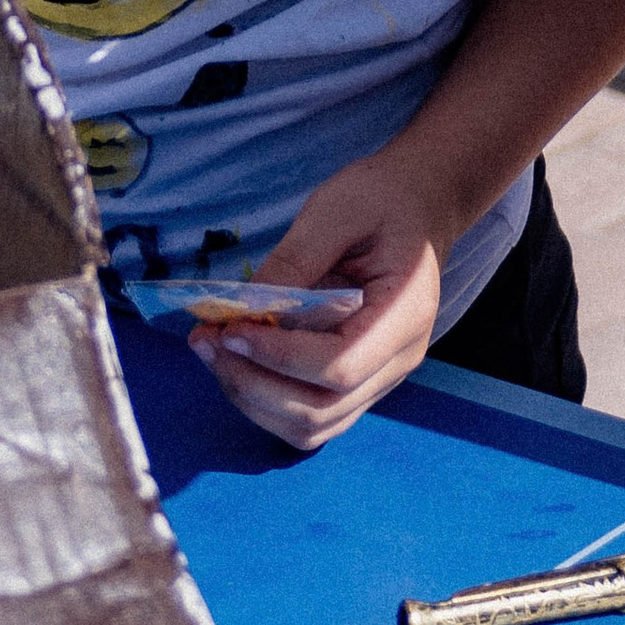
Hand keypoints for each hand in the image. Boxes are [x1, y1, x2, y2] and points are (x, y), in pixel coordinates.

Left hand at [188, 153, 455, 451]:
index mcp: (405, 314)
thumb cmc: (381, 199)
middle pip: (321, 409)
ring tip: (213, 351)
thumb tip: (244, 309)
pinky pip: (310, 416)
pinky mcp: (359, 382)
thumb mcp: (337, 209)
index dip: (280, 357)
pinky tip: (239, 362)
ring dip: (253, 399)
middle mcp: (399, 360)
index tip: (231, 330)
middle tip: (206, 341)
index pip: (340, 365)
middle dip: (253, 383)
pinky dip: (266, 401)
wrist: (417, 205)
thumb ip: (295, 259)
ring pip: (312, 425)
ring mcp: (380, 378)